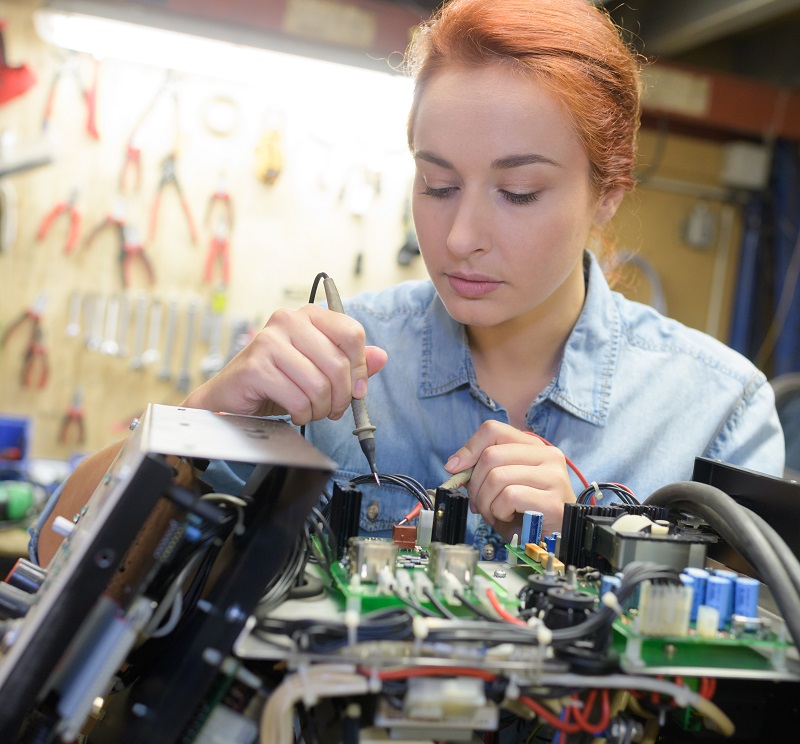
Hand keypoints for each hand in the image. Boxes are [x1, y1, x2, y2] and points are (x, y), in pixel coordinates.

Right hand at [182, 304, 386, 423]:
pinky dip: (302, 414)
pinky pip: (298, 398)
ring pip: (319, 384)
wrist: (234, 397)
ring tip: (311, 411)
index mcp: (309, 315)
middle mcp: (288, 320)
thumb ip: (351, 362)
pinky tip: (294, 412)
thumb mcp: (320, 370)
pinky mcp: (256, 366)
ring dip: (320, 408)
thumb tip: (381, 357)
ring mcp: (269, 341)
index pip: (352, 333)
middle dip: (340, 396)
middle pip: (338, 363)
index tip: (356, 388)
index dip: (359, 367)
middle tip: (333, 409)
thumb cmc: (279, 381)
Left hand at [444, 420, 574, 541]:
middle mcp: (547, 455)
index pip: (494, 430)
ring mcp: (553, 476)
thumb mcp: (502, 483)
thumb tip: (455, 465)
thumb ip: (483, 469)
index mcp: (533, 446)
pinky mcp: (553, 500)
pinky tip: (507, 517)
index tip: (455, 468)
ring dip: (485, 501)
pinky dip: (499, 511)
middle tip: (477, 503)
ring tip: (493, 513)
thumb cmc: (524, 511)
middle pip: (491, 455)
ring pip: (497, 477)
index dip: (469, 448)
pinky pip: (510, 496)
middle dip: (475, 484)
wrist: (553, 540)